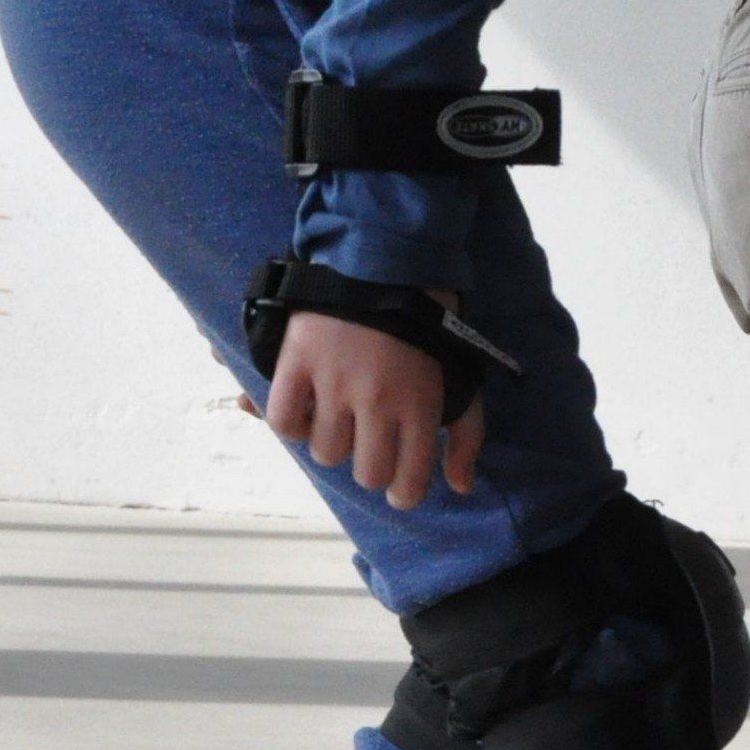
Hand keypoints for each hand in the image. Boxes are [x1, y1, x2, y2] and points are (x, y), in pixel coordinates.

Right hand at [263, 308, 484, 510]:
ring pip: (325, 451)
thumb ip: (466, 434)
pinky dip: (290, 423)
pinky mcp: (298, 360)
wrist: (385, 257)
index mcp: (419, 406)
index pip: (406, 482)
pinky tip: (306, 409)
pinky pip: (283, 420)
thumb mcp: (461, 377)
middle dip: (369, 465)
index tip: (398, 485)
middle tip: (369, 441)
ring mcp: (334, 380)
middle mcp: (376, 400)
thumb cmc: (429, 325)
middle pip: (365, 473)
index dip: (402, 493)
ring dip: (331, 441)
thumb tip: (459, 485)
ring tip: (338, 416)